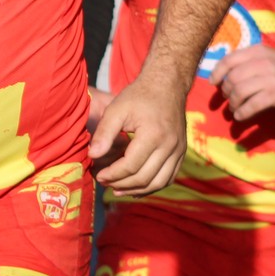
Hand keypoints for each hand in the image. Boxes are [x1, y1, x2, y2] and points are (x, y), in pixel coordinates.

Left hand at [89, 75, 188, 196]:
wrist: (167, 86)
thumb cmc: (139, 96)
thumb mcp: (117, 109)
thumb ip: (104, 133)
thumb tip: (93, 155)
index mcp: (153, 134)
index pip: (130, 165)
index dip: (112, 174)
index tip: (98, 174)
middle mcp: (170, 146)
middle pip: (144, 177)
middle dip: (121, 184)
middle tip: (104, 182)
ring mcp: (178, 151)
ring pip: (159, 182)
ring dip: (137, 190)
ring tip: (118, 190)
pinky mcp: (181, 153)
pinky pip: (169, 178)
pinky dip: (152, 186)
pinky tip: (136, 188)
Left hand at [209, 44, 274, 121]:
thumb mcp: (267, 56)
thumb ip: (248, 61)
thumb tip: (224, 73)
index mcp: (257, 51)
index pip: (229, 60)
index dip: (217, 72)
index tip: (213, 83)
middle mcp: (261, 62)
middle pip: (232, 78)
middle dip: (226, 91)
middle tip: (228, 98)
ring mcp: (269, 78)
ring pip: (239, 92)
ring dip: (233, 103)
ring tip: (234, 108)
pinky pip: (252, 105)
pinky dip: (242, 112)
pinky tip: (240, 116)